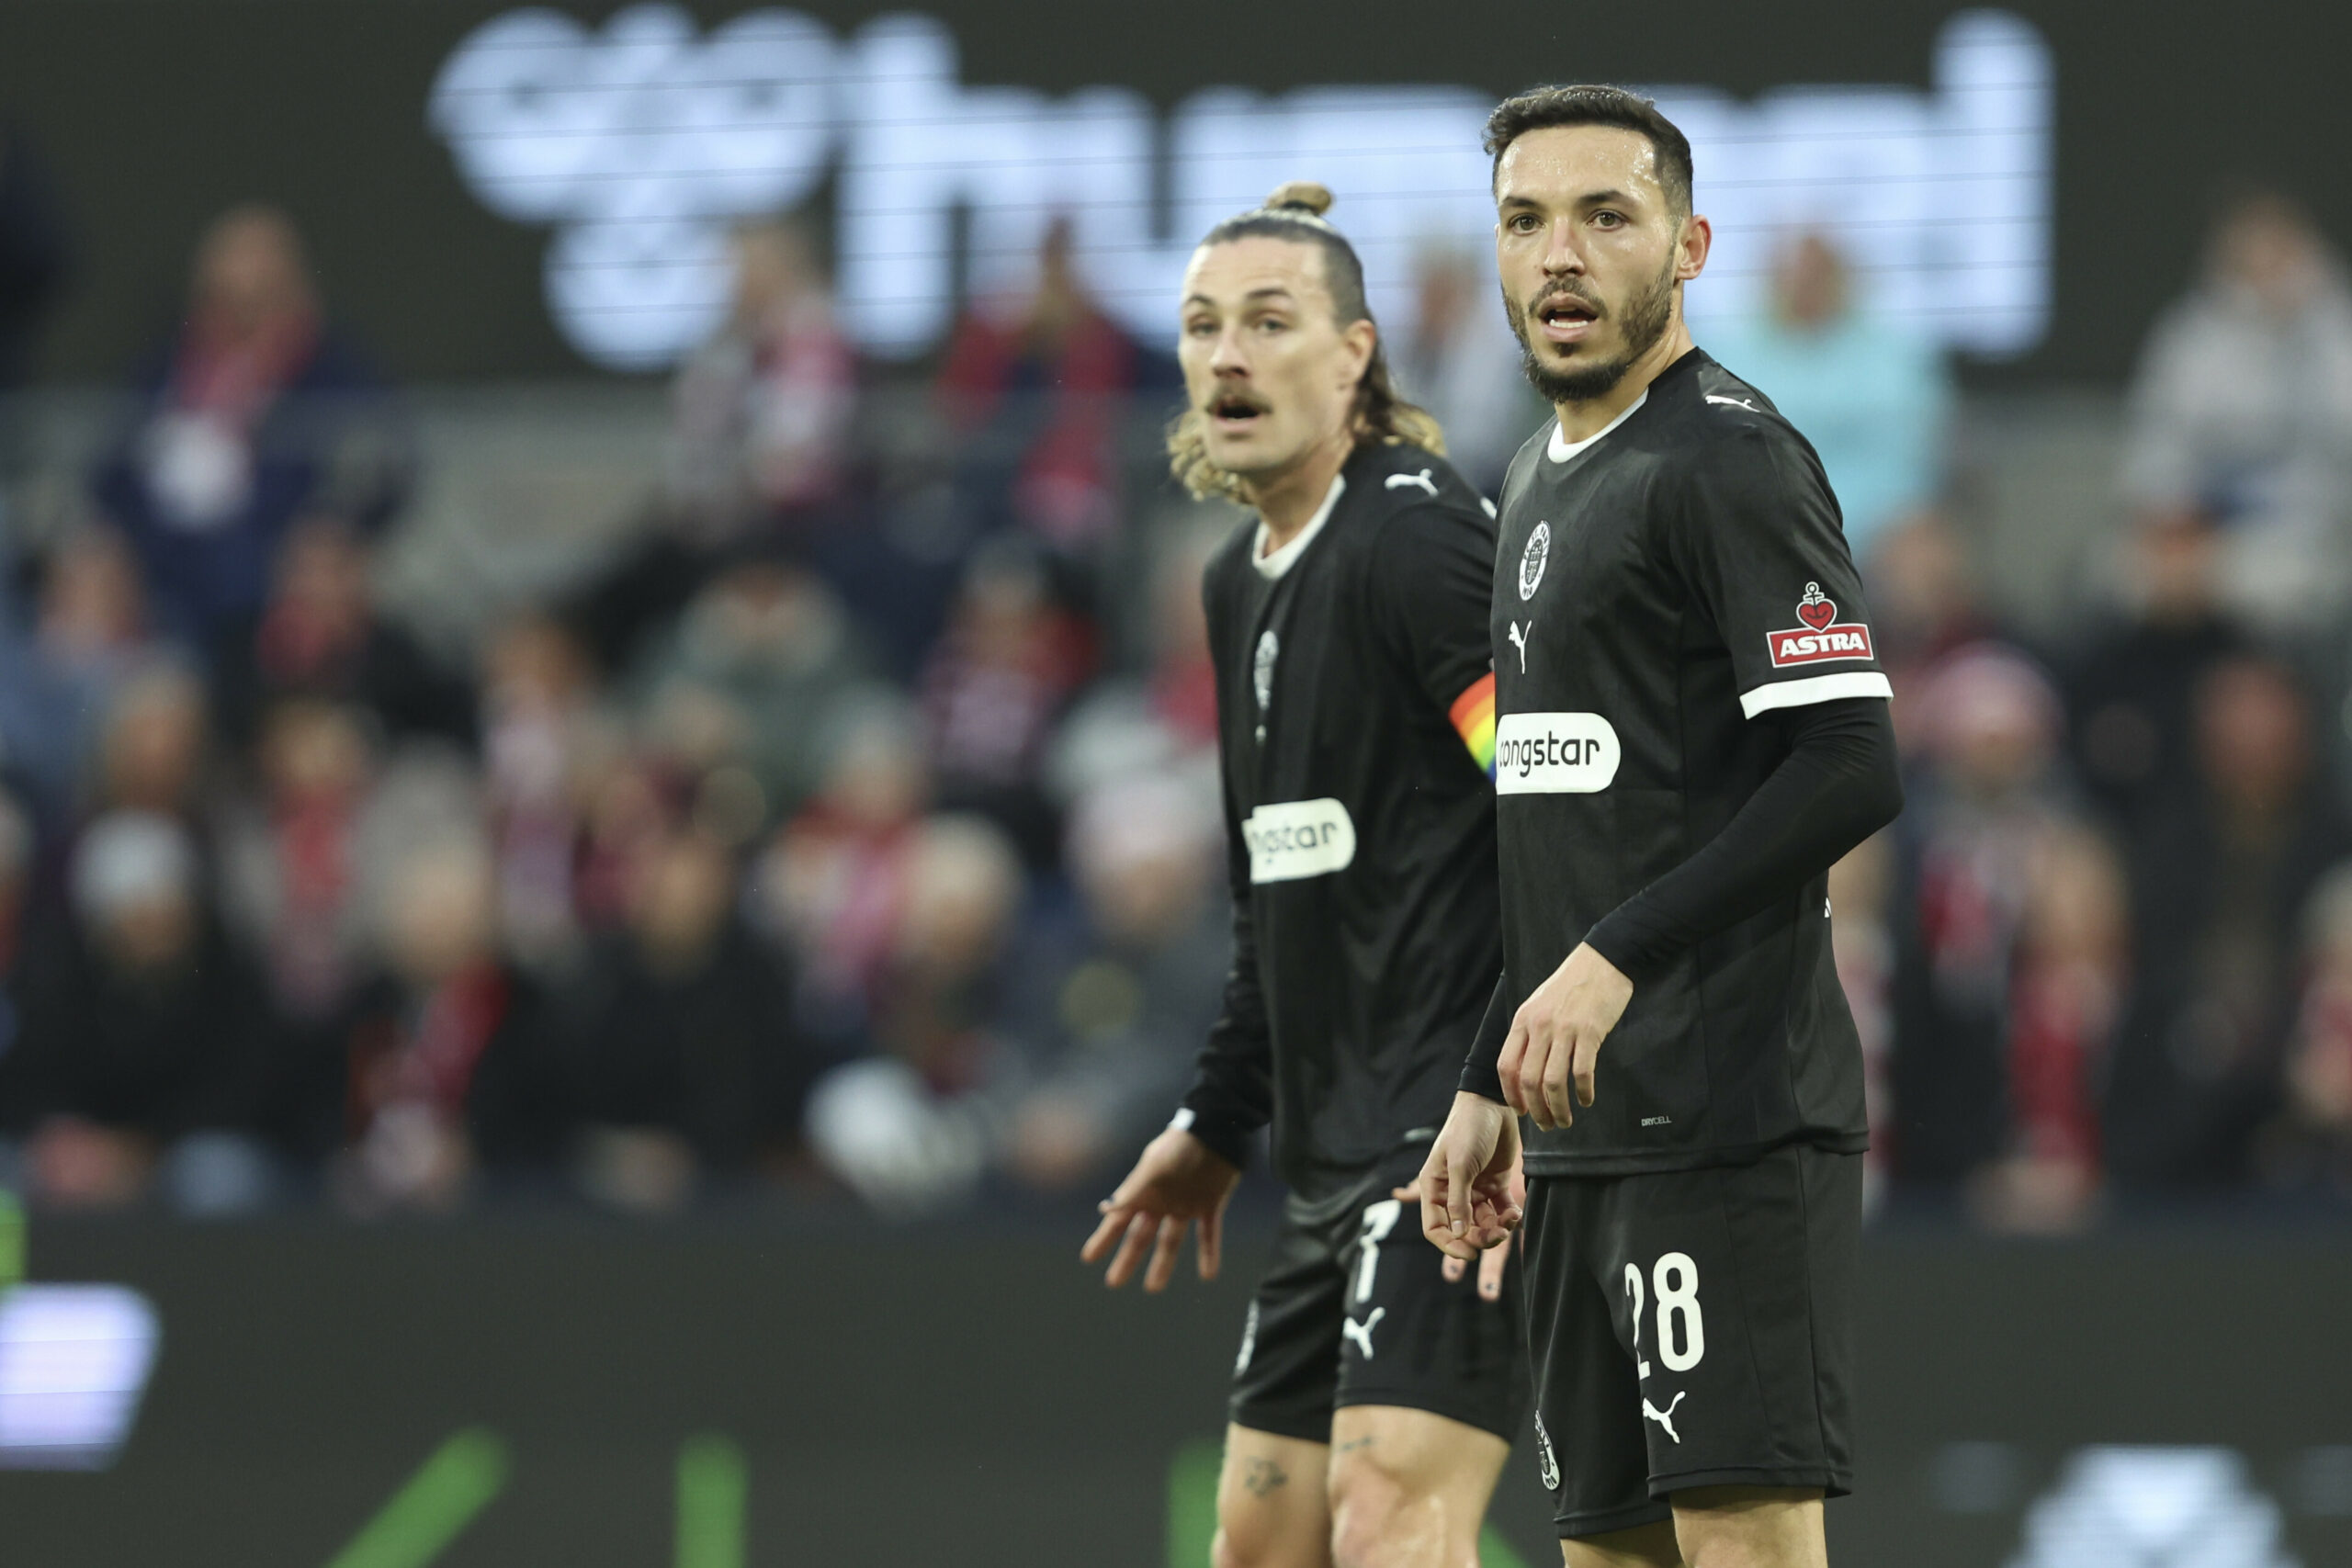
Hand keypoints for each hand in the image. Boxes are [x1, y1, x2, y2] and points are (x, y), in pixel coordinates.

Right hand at [1080, 1127, 1240, 1291]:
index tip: (1088, 1258)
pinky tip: (1208, 1275)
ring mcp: (1185, 1205)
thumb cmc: (1180, 1146)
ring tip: (1153, 1288)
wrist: (1215, 1130)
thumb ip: (1134, 1191)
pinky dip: (1209, 1253)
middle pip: (1140, 1237)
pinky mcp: (1209, 1205)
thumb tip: (1107, 1211)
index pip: (1117, 1221)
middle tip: (1113, 1283)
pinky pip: (1208, 1234)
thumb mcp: (1155, 1167)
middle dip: (1127, 1259)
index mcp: (1144, 1192)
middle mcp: (1161, 1202)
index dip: (1103, 1239)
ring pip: (1171, 1241)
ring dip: (1163, 1264)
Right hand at [1412, 1093, 1524, 1263]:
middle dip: (1479, 1237)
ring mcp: (1474, 1189)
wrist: (1493, 1103)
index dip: (1450, 1245)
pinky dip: (1508, 1216)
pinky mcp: (1494, 1184)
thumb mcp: (1461, 1165)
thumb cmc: (1469, 1129)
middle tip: (1497, 1234)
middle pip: (1462, 1230)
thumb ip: (1459, 1201)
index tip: (1470, 1254)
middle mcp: (1452, 1192)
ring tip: (1509, 1221)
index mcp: (1434, 1188)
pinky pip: (1500, 1210)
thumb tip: (1459, 1233)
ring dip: (1497, 1228)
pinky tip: (1515, 1212)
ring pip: (1483, 1223)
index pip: (1435, 1228)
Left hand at [1499, 943, 1632, 1129]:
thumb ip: (1529, 1034)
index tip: (1521, 1110)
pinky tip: (1586, 1100)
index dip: (1511, 1094)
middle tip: (1546, 1124)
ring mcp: (1564, 1030)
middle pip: (1529, 1080)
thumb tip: (1524, 1070)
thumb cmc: (1570, 985)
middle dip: (1536, 1110)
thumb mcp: (1539, 1005)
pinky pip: (1582, 1072)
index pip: (1506, 1066)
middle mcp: (1540, 1026)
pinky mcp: (1590, 1032)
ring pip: (1553, 1082)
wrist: (1602, 962)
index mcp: (1523, 1020)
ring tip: (1565, 1120)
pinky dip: (1582, 1092)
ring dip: (1558, 1108)